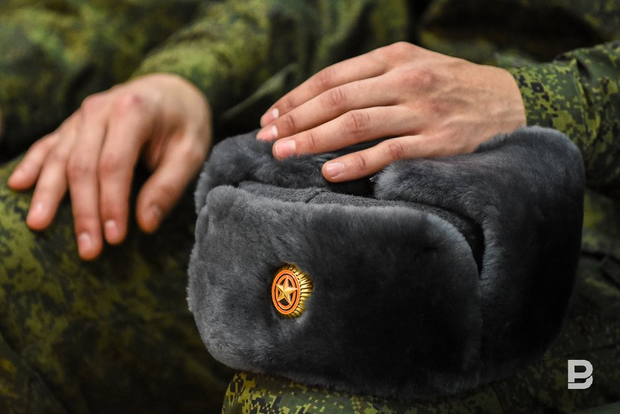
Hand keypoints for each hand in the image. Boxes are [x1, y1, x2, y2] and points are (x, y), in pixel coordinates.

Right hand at [8, 74, 210, 259]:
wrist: (172, 90)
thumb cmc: (185, 125)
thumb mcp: (192, 152)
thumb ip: (169, 186)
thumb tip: (145, 224)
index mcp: (133, 111)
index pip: (114, 165)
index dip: (111, 204)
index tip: (115, 238)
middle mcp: (100, 110)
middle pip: (83, 165)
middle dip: (84, 211)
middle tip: (88, 249)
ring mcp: (81, 116)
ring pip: (59, 158)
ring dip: (49, 194)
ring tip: (38, 225)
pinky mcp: (72, 125)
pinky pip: (47, 144)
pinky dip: (32, 164)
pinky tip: (18, 185)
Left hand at [257, 42, 525, 180]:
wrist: (513, 104)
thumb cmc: (454, 86)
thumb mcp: (415, 66)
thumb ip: (373, 77)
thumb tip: (322, 100)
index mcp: (395, 57)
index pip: (332, 77)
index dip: (296, 98)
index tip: (271, 117)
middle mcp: (405, 80)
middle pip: (336, 100)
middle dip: (295, 120)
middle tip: (266, 138)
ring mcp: (421, 111)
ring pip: (355, 125)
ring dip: (313, 140)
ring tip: (283, 153)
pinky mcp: (436, 142)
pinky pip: (387, 153)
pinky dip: (355, 163)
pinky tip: (329, 172)